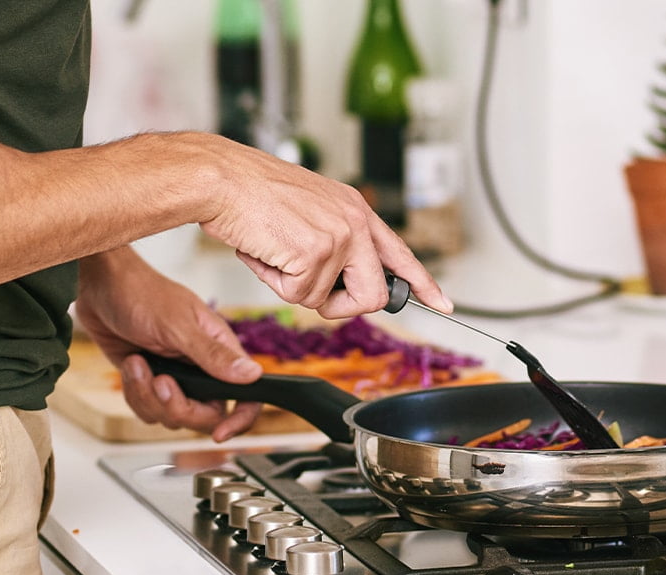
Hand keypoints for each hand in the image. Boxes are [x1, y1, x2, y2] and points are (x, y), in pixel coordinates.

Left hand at [75, 247, 262, 441]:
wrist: (100, 287)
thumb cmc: (142, 293)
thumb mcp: (178, 326)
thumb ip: (214, 354)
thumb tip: (253, 375)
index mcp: (221, 351)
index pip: (247, 396)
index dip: (239, 420)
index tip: (220, 434)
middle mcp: (202, 368)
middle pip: (206, 415)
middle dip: (178, 407)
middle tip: (160, 382)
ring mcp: (176, 377)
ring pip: (172, 416)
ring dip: (148, 396)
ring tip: (138, 364)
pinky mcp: (150, 381)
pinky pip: (148, 409)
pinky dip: (134, 392)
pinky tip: (131, 364)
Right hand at [193, 136, 451, 317]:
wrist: (221, 178)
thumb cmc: (252, 196)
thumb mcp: (308, 212)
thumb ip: (333, 243)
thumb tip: (338, 286)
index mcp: (355, 211)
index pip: (400, 254)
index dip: (423, 284)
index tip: (444, 304)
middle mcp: (355, 222)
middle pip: (374, 296)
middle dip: (341, 305)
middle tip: (309, 288)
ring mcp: (339, 238)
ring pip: (328, 301)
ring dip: (295, 289)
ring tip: (276, 255)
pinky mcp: (316, 253)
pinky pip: (301, 296)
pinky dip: (275, 283)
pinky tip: (265, 253)